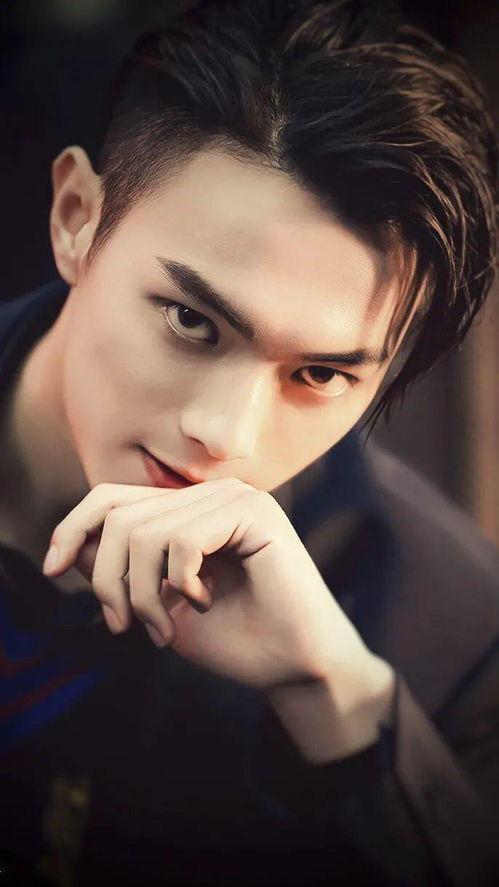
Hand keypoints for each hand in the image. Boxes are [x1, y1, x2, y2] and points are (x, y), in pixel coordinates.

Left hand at [42, 478, 386, 702]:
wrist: (296, 666)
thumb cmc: (234, 638)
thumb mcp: (159, 602)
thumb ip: (122, 570)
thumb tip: (68, 546)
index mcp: (187, 509)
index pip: (111, 497)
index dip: (72, 528)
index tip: (52, 570)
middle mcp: (208, 494)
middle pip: (118, 516)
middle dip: (107, 580)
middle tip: (124, 627)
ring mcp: (233, 497)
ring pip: (144, 533)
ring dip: (143, 594)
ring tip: (163, 630)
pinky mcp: (254, 511)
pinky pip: (181, 539)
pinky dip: (179, 583)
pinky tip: (203, 603)